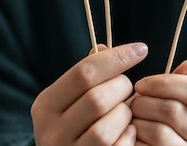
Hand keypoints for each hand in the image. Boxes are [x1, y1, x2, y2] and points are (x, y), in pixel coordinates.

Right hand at [31, 43, 148, 145]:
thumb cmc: (76, 124)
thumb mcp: (71, 100)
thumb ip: (86, 75)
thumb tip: (104, 48)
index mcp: (46, 105)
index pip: (83, 72)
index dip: (116, 58)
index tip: (140, 49)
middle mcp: (51, 131)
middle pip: (97, 98)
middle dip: (122, 87)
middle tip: (128, 88)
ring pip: (105, 128)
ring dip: (125, 114)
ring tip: (127, 111)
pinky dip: (128, 137)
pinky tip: (129, 131)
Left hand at [130, 60, 186, 145]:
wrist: (149, 145)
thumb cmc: (155, 118)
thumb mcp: (167, 98)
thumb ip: (176, 83)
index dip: (166, 83)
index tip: (141, 84)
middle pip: (173, 110)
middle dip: (143, 103)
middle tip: (131, 104)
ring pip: (158, 132)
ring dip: (136, 123)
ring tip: (130, 120)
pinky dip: (133, 140)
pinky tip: (131, 135)